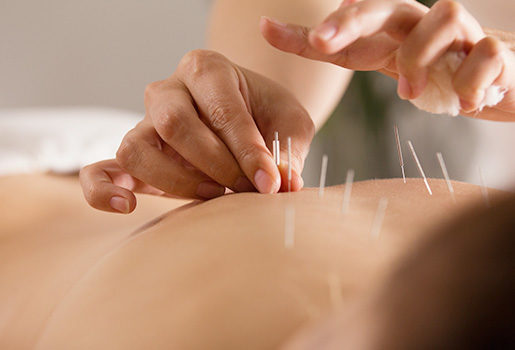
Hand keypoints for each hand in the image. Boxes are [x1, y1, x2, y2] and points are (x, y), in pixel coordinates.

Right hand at [80, 50, 313, 212]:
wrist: (247, 115)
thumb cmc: (266, 115)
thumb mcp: (289, 124)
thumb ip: (287, 151)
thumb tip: (285, 184)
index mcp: (207, 69)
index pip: (221, 110)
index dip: (248, 151)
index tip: (270, 183)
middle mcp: (169, 91)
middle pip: (175, 124)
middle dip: (216, 164)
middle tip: (247, 189)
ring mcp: (145, 123)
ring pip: (137, 148)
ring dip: (176, 180)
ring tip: (215, 195)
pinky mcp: (136, 156)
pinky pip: (101, 170)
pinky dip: (103, 190)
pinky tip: (127, 206)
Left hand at [261, 0, 514, 119]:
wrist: (492, 76)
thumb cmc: (429, 68)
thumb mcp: (380, 59)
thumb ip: (340, 50)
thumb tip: (280, 34)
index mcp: (389, 28)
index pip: (345, 22)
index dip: (307, 30)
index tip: (265, 28)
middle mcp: (420, 21)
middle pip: (385, 4)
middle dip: (350, 20)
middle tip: (323, 43)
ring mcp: (460, 32)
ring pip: (443, 18)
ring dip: (420, 59)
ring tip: (410, 95)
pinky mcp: (494, 50)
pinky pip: (487, 55)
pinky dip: (473, 82)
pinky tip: (467, 103)